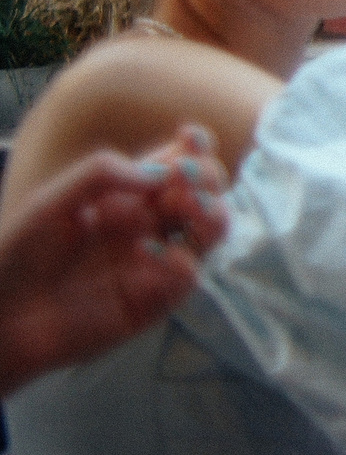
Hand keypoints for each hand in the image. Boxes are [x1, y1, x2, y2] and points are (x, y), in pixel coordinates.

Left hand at [0, 128, 229, 395]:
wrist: (0, 318)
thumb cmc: (17, 255)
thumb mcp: (50, 202)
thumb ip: (101, 174)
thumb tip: (162, 171)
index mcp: (126, 196)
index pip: (176, 164)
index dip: (194, 147)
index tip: (190, 136)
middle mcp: (148, 225)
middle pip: (205, 193)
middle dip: (208, 178)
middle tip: (185, 178)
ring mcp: (155, 262)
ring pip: (210, 233)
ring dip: (214, 214)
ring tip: (192, 207)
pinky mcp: (154, 300)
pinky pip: (188, 277)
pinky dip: (181, 261)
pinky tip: (149, 254)